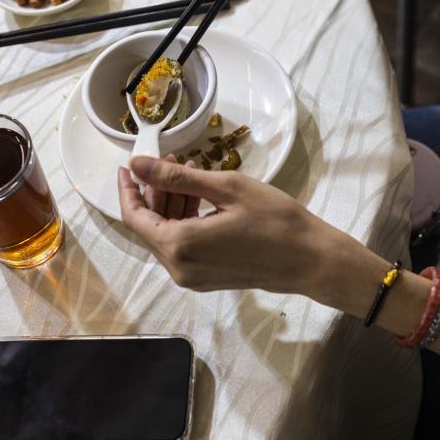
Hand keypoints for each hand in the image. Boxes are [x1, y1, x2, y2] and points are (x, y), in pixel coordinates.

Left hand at [117, 156, 344, 292]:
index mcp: (180, 245)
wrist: (310, 260)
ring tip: (191, 174)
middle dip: (155, 191)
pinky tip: (202, 199)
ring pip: (167, 236)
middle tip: (173, 160)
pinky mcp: (207, 279)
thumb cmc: (275, 220)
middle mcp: (179, 268)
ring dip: (172, 205)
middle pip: (149, 226)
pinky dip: (185, 221)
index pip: (134, 215)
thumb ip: (178, 177)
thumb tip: (138, 164)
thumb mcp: (227, 188)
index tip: (130, 164)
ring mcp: (193, 277)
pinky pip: (183, 247)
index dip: (129, 187)